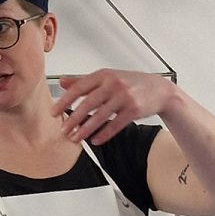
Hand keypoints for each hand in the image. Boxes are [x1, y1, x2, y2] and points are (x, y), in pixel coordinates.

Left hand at [51, 69, 175, 147]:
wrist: (160, 90)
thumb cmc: (132, 83)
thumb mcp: (108, 77)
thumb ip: (84, 80)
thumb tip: (63, 82)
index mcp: (104, 75)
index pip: (79, 88)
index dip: (64, 101)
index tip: (54, 112)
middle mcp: (113, 84)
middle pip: (88, 103)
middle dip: (74, 119)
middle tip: (63, 130)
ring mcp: (124, 97)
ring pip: (100, 116)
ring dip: (86, 129)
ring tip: (76, 138)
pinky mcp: (134, 110)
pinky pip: (115, 125)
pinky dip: (104, 134)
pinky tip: (95, 140)